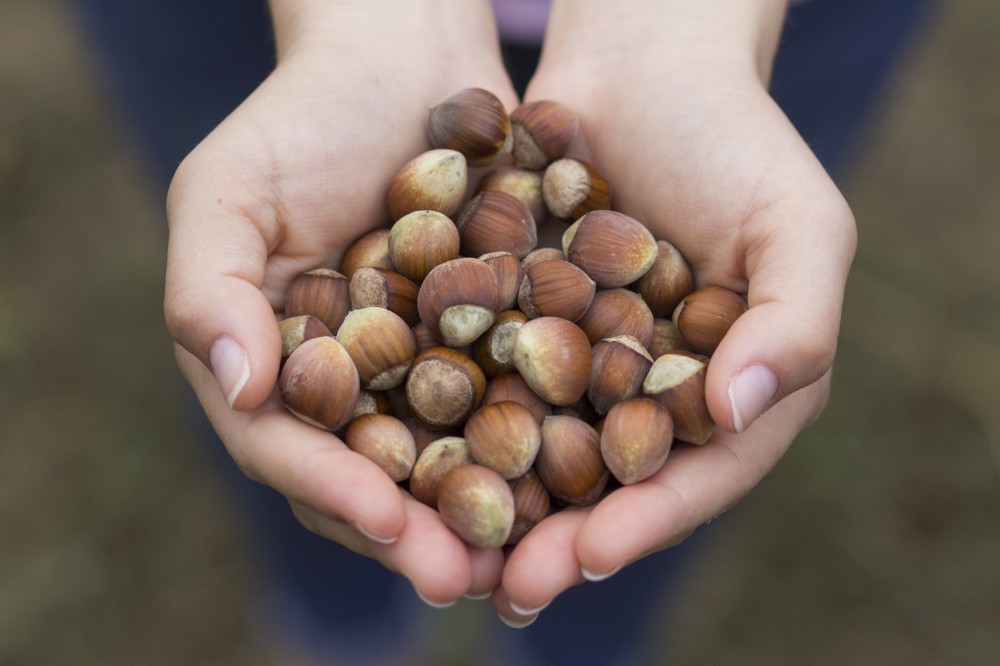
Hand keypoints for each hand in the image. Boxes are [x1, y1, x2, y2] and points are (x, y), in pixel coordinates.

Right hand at [163, 0, 517, 605]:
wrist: (405, 57)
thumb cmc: (301, 117)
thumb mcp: (226, 191)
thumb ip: (209, 291)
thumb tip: (238, 392)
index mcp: (275, 372)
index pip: (292, 451)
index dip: (334, 492)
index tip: (385, 523)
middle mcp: (351, 388)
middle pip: (378, 477)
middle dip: (418, 531)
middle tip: (465, 580)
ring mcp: (424, 371)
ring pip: (452, 460)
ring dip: (486, 512)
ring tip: (529, 561)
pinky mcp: (493, 343)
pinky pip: (517, 401)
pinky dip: (543, 443)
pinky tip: (584, 478)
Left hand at [495, 0, 856, 621]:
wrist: (640, 64)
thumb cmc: (735, 139)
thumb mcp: (796, 225)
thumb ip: (794, 323)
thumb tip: (742, 414)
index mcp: (731, 392)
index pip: (697, 474)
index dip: (647, 519)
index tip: (589, 556)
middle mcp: (653, 393)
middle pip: (608, 482)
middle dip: (559, 535)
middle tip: (504, 586)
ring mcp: (582, 365)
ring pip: (538, 448)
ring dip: (494, 499)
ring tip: (445, 549)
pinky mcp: (520, 328)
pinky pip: (485, 382)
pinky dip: (451, 420)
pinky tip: (404, 457)